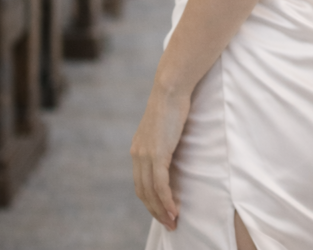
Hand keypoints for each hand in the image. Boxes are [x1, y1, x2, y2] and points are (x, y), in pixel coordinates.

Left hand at [131, 84, 190, 230]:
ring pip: (150, 192)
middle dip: (155, 211)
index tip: (163, 211)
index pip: (141, 182)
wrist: (170, 88)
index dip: (151, 200)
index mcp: (138, 149)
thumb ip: (164, 141)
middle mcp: (138, 154)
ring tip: (173, 221)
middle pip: (143, 192)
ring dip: (161, 210)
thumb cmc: (172, 103)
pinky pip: (160, 184)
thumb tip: (173, 151)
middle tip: (169, 223)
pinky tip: (174, 209)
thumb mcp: (164, 128)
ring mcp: (146, 154)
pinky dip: (166, 200)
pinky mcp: (157, 153)